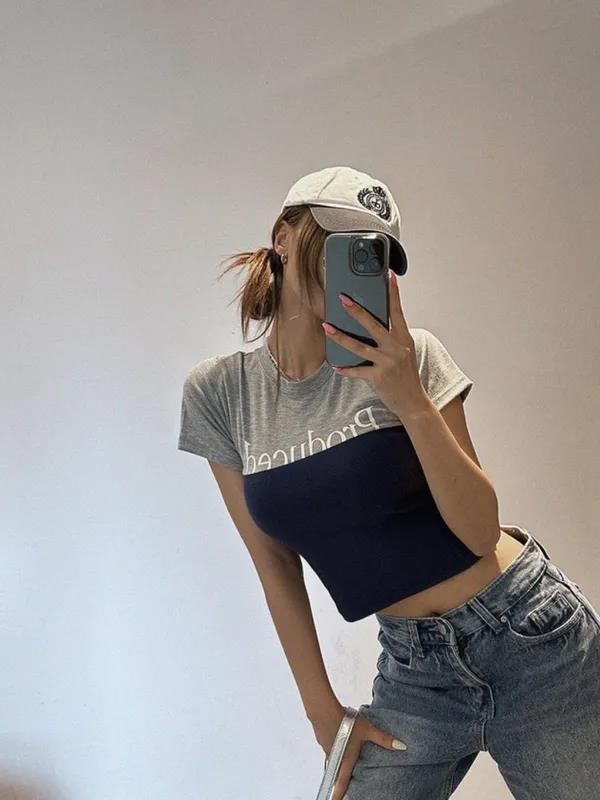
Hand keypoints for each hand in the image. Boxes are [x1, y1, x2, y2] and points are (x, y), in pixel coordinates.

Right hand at [313, 707, 407, 799]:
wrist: (323, 709)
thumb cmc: (346, 721)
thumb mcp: (368, 730)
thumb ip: (383, 739)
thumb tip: (401, 747)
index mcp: (346, 759)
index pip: (342, 783)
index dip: (338, 795)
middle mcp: (335, 757)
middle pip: (336, 772)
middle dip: (338, 779)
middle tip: (341, 785)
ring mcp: (327, 748)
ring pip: (332, 758)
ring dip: (337, 759)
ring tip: (342, 753)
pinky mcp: (322, 738)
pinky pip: (328, 746)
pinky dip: (333, 745)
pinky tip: (336, 734)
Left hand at [322, 270, 428, 422]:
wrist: (413, 401)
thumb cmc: (406, 375)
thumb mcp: (404, 351)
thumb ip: (391, 337)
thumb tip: (370, 323)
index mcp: (404, 338)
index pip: (398, 311)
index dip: (393, 293)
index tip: (388, 276)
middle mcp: (396, 348)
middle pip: (373, 325)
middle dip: (356, 311)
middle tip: (343, 299)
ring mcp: (387, 363)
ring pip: (359, 347)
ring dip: (340, 337)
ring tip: (327, 327)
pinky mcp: (378, 377)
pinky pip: (357, 371)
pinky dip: (345, 369)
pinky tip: (335, 365)